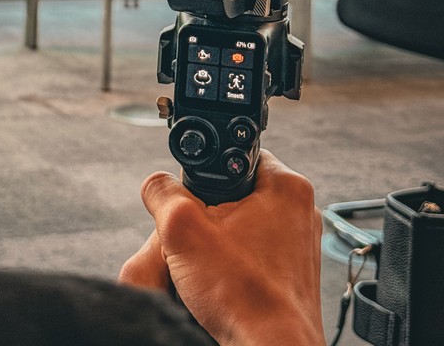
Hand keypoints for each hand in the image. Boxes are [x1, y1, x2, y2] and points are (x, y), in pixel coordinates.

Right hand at [119, 151, 324, 345]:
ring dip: (219, 242)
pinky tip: (226, 284)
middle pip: (234, 194)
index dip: (204, 174)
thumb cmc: (245, 298)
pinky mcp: (294, 273)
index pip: (234, 156)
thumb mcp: (182, 230)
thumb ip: (161, 193)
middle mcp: (300, 210)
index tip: (194, 198)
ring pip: (241, 227)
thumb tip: (155, 184)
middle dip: (207, 215)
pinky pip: (253, 254)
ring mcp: (299, 244)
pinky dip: (235, 266)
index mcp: (286, 185)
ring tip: (212, 266)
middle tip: (199, 240)